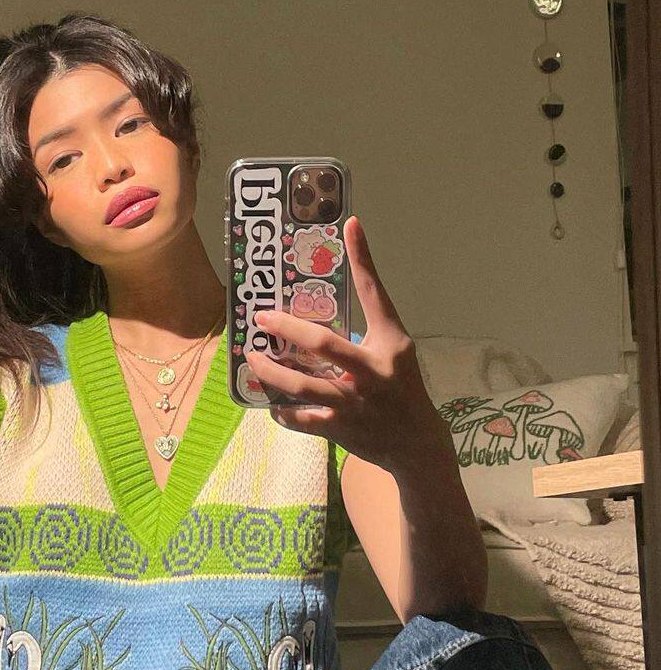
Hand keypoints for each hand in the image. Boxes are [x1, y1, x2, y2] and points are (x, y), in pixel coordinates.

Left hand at [243, 215, 452, 476]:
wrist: (417, 444)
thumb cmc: (401, 387)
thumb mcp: (394, 349)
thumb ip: (366, 324)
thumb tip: (326, 296)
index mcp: (390, 344)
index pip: (374, 294)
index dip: (364, 259)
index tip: (350, 224)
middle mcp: (373, 372)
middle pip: (323, 344)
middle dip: (287, 327)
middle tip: (260, 316)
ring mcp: (355, 403)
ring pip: (302, 386)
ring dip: (271, 371)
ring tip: (252, 357)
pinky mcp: (341, 429)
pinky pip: (300, 419)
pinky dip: (280, 410)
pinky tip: (267, 400)